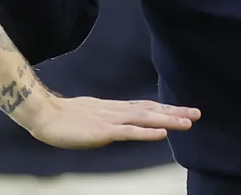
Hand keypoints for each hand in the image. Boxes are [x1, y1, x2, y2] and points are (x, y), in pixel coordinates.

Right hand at [22, 94, 200, 148]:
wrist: (43, 114)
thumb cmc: (62, 118)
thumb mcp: (89, 117)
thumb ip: (104, 121)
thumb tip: (116, 125)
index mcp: (113, 109)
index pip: (144, 107)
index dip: (165, 108)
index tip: (183, 110)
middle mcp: (116, 111)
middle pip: (150, 109)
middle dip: (175, 112)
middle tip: (197, 113)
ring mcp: (110, 120)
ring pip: (145, 118)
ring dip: (168, 120)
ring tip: (188, 122)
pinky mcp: (102, 131)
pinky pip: (129, 132)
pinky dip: (147, 132)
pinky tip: (162, 133)